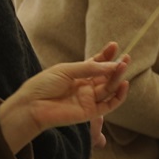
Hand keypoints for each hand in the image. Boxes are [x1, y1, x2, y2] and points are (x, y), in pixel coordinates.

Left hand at [0, 43, 130, 148]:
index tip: (114, 45)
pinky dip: (118, 96)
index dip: (106, 55)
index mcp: (78, 75)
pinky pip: (109, 105)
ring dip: (118, 78)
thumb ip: (90, 68)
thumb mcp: (66, 70)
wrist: (31, 105)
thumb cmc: (43, 85)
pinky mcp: (90, 112)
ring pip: (109, 89)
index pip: (97, 64)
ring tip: (124, 66)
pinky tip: (123, 84)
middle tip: (126, 58)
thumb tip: (112, 64)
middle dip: (116, 66)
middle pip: (106, 76)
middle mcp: (85, 87)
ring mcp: (88, 99)